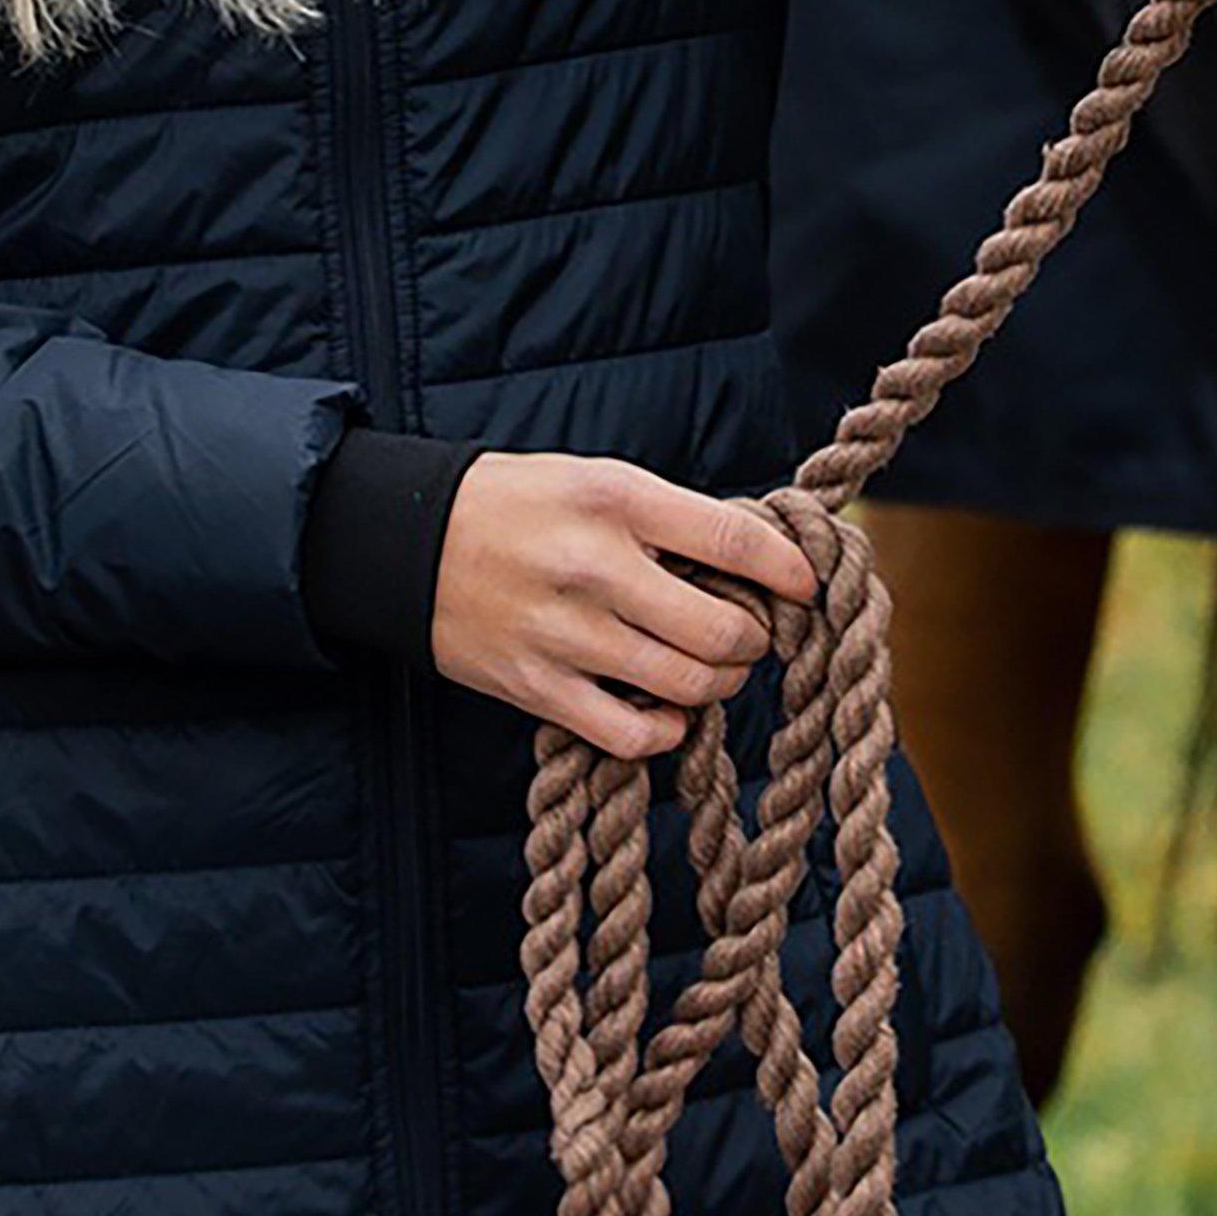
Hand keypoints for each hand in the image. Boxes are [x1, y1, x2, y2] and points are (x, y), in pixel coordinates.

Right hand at [427, 455, 824, 761]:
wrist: (409, 542)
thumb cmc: (518, 505)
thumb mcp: (597, 480)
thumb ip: (672, 517)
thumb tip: (759, 557)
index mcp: (616, 500)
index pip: (735, 539)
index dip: (790, 570)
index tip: (807, 586)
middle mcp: (594, 567)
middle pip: (722, 630)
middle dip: (755, 639)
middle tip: (752, 633)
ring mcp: (564, 634)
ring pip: (688, 686)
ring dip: (720, 683)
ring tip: (712, 667)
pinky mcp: (536, 688)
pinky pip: (632, 735)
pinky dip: (666, 730)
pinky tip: (665, 709)